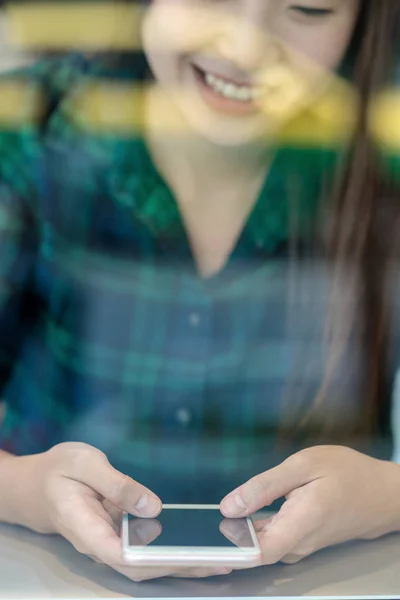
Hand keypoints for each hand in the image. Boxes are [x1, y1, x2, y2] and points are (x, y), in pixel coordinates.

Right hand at [6, 443, 229, 580]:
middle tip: (221, 561)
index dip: (154, 560)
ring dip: (181, 563)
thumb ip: (117, 485)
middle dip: (180, 567)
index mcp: (85, 527)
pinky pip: (146, 549)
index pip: (120, 554)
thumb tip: (152, 506)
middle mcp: (99, 544)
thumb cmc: (58, 469)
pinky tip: (197, 543)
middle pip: (141, 566)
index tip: (188, 558)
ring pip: (146, 562)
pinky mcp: (118, 535)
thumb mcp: (83, 463)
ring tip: (221, 557)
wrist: (37, 484)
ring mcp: (109, 543)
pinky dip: (171, 550)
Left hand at [221, 446, 399, 564]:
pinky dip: (257, 526)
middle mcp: (297, 544)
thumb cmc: (347, 474)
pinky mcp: (303, 539)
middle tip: (204, 516)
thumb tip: (229, 506)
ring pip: (262, 543)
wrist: (382, 493)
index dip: (226, 548)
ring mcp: (301, 545)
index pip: (254, 554)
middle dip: (228, 535)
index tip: (204, 535)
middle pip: (253, 549)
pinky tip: (246, 510)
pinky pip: (273, 537)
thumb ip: (265, 487)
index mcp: (297, 526)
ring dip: (241, 530)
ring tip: (221, 510)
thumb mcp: (304, 466)